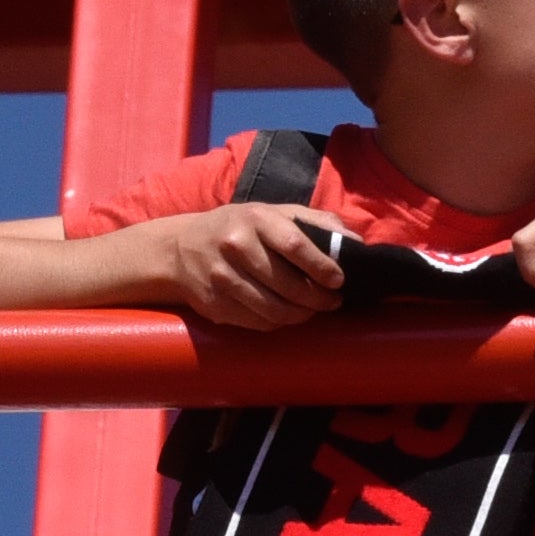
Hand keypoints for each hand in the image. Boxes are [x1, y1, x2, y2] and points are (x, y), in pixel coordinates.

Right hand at [153, 204, 346, 328]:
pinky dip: (279, 322)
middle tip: (333, 301)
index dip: (322, 267)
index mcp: (255, 219)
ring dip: (301, 315)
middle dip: (318, 298)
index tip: (339, 281)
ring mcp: (222, 277)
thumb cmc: (239, 228)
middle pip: (287, 283)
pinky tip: (287, 314)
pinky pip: (258, 322)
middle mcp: (235, 246)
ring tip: (313, 310)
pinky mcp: (215, 303)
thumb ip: (316, 222)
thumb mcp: (273, 213)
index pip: (296, 246)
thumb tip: (355, 241)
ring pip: (274, 309)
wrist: (179, 249)